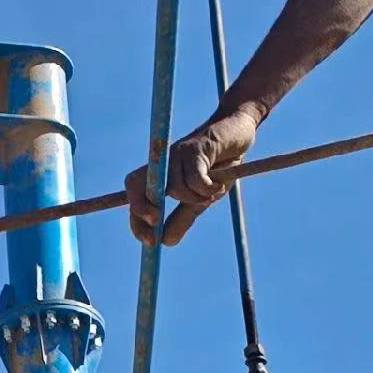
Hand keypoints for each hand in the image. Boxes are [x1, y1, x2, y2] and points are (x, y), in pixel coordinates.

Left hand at [124, 103, 260, 246]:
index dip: (136, 219)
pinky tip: (218, 185)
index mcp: (160, 174)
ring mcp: (177, 153)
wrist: (237, 130)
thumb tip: (165, 242)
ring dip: (196, 199)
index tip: (149, 242)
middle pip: (135, 183)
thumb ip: (182, 217)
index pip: (135, 195)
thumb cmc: (217, 165)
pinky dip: (208, 189)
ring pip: (174, 189)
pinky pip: (196, 179)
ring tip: (213, 192)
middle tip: (156, 224)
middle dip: (141, 207)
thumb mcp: (200, 198)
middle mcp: (163, 162)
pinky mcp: (196, 148)